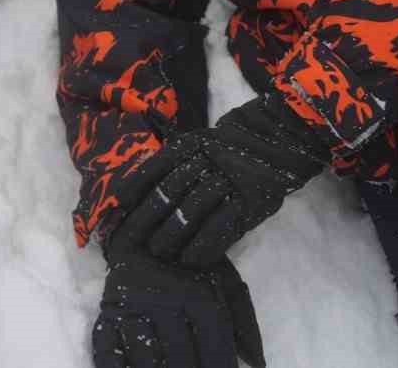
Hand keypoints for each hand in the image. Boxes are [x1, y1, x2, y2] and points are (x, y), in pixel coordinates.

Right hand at [92, 249, 264, 367]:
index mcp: (193, 287)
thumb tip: (257, 363)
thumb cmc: (190, 264)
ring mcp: (129, 306)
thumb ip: (243, 321)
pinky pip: (107, 352)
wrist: (144, 231)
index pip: (212, 337)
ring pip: (146, 360)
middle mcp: (160, 296)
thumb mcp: (223, 282)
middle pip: (181, 355)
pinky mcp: (105, 313)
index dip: (222, 362)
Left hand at [111, 95, 328, 268]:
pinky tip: (189, 258)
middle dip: (149, 217)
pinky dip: (203, 244)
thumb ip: (177, 162)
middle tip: (133, 239)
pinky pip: (221, 227)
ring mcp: (228, 181)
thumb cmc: (230, 147)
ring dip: (172, 234)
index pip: (157, 166)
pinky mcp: (247, 202)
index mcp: (192, 144)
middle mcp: (207, 160)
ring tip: (158, 251)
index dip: (137, 186)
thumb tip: (142, 190)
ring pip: (192, 210)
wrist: (276, 140)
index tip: (120, 205)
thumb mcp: (202, 142)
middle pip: (170, 191)